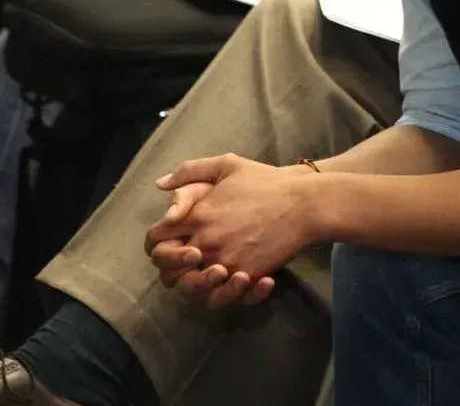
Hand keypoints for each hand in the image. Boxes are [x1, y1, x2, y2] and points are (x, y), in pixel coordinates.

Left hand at [147, 154, 313, 308]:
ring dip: (194, 284)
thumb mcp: (227, 165)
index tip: (170, 242)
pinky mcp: (246, 274)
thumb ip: (190, 171)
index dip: (156, 244)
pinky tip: (233, 279)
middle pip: (167, 270)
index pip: (155, 239)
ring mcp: (225, 261)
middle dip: (170, 268)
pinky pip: (223, 294)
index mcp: (196, 215)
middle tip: (187, 261)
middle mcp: (205, 242)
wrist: (304, 204)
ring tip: (209, 272)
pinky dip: (223, 292)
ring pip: (192, 289)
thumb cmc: (266, 182)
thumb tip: (161, 184)